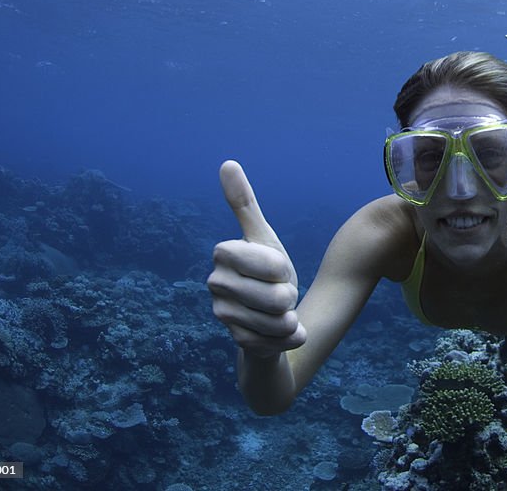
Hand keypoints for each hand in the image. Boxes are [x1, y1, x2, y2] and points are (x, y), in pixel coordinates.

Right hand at [207, 160, 306, 357]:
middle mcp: (215, 285)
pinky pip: (280, 341)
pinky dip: (291, 337)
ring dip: (291, 318)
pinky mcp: (237, 342)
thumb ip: (244, 203)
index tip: (275, 268)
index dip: (284, 268)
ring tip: (279, 312)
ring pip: (280, 320)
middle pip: (278, 295)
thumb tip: (227, 163)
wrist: (268, 318)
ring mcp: (223, 316)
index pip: (274, 263)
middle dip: (289, 295)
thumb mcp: (263, 238)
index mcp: (223, 254)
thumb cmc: (267, 273)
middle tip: (279, 293)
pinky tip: (282, 333)